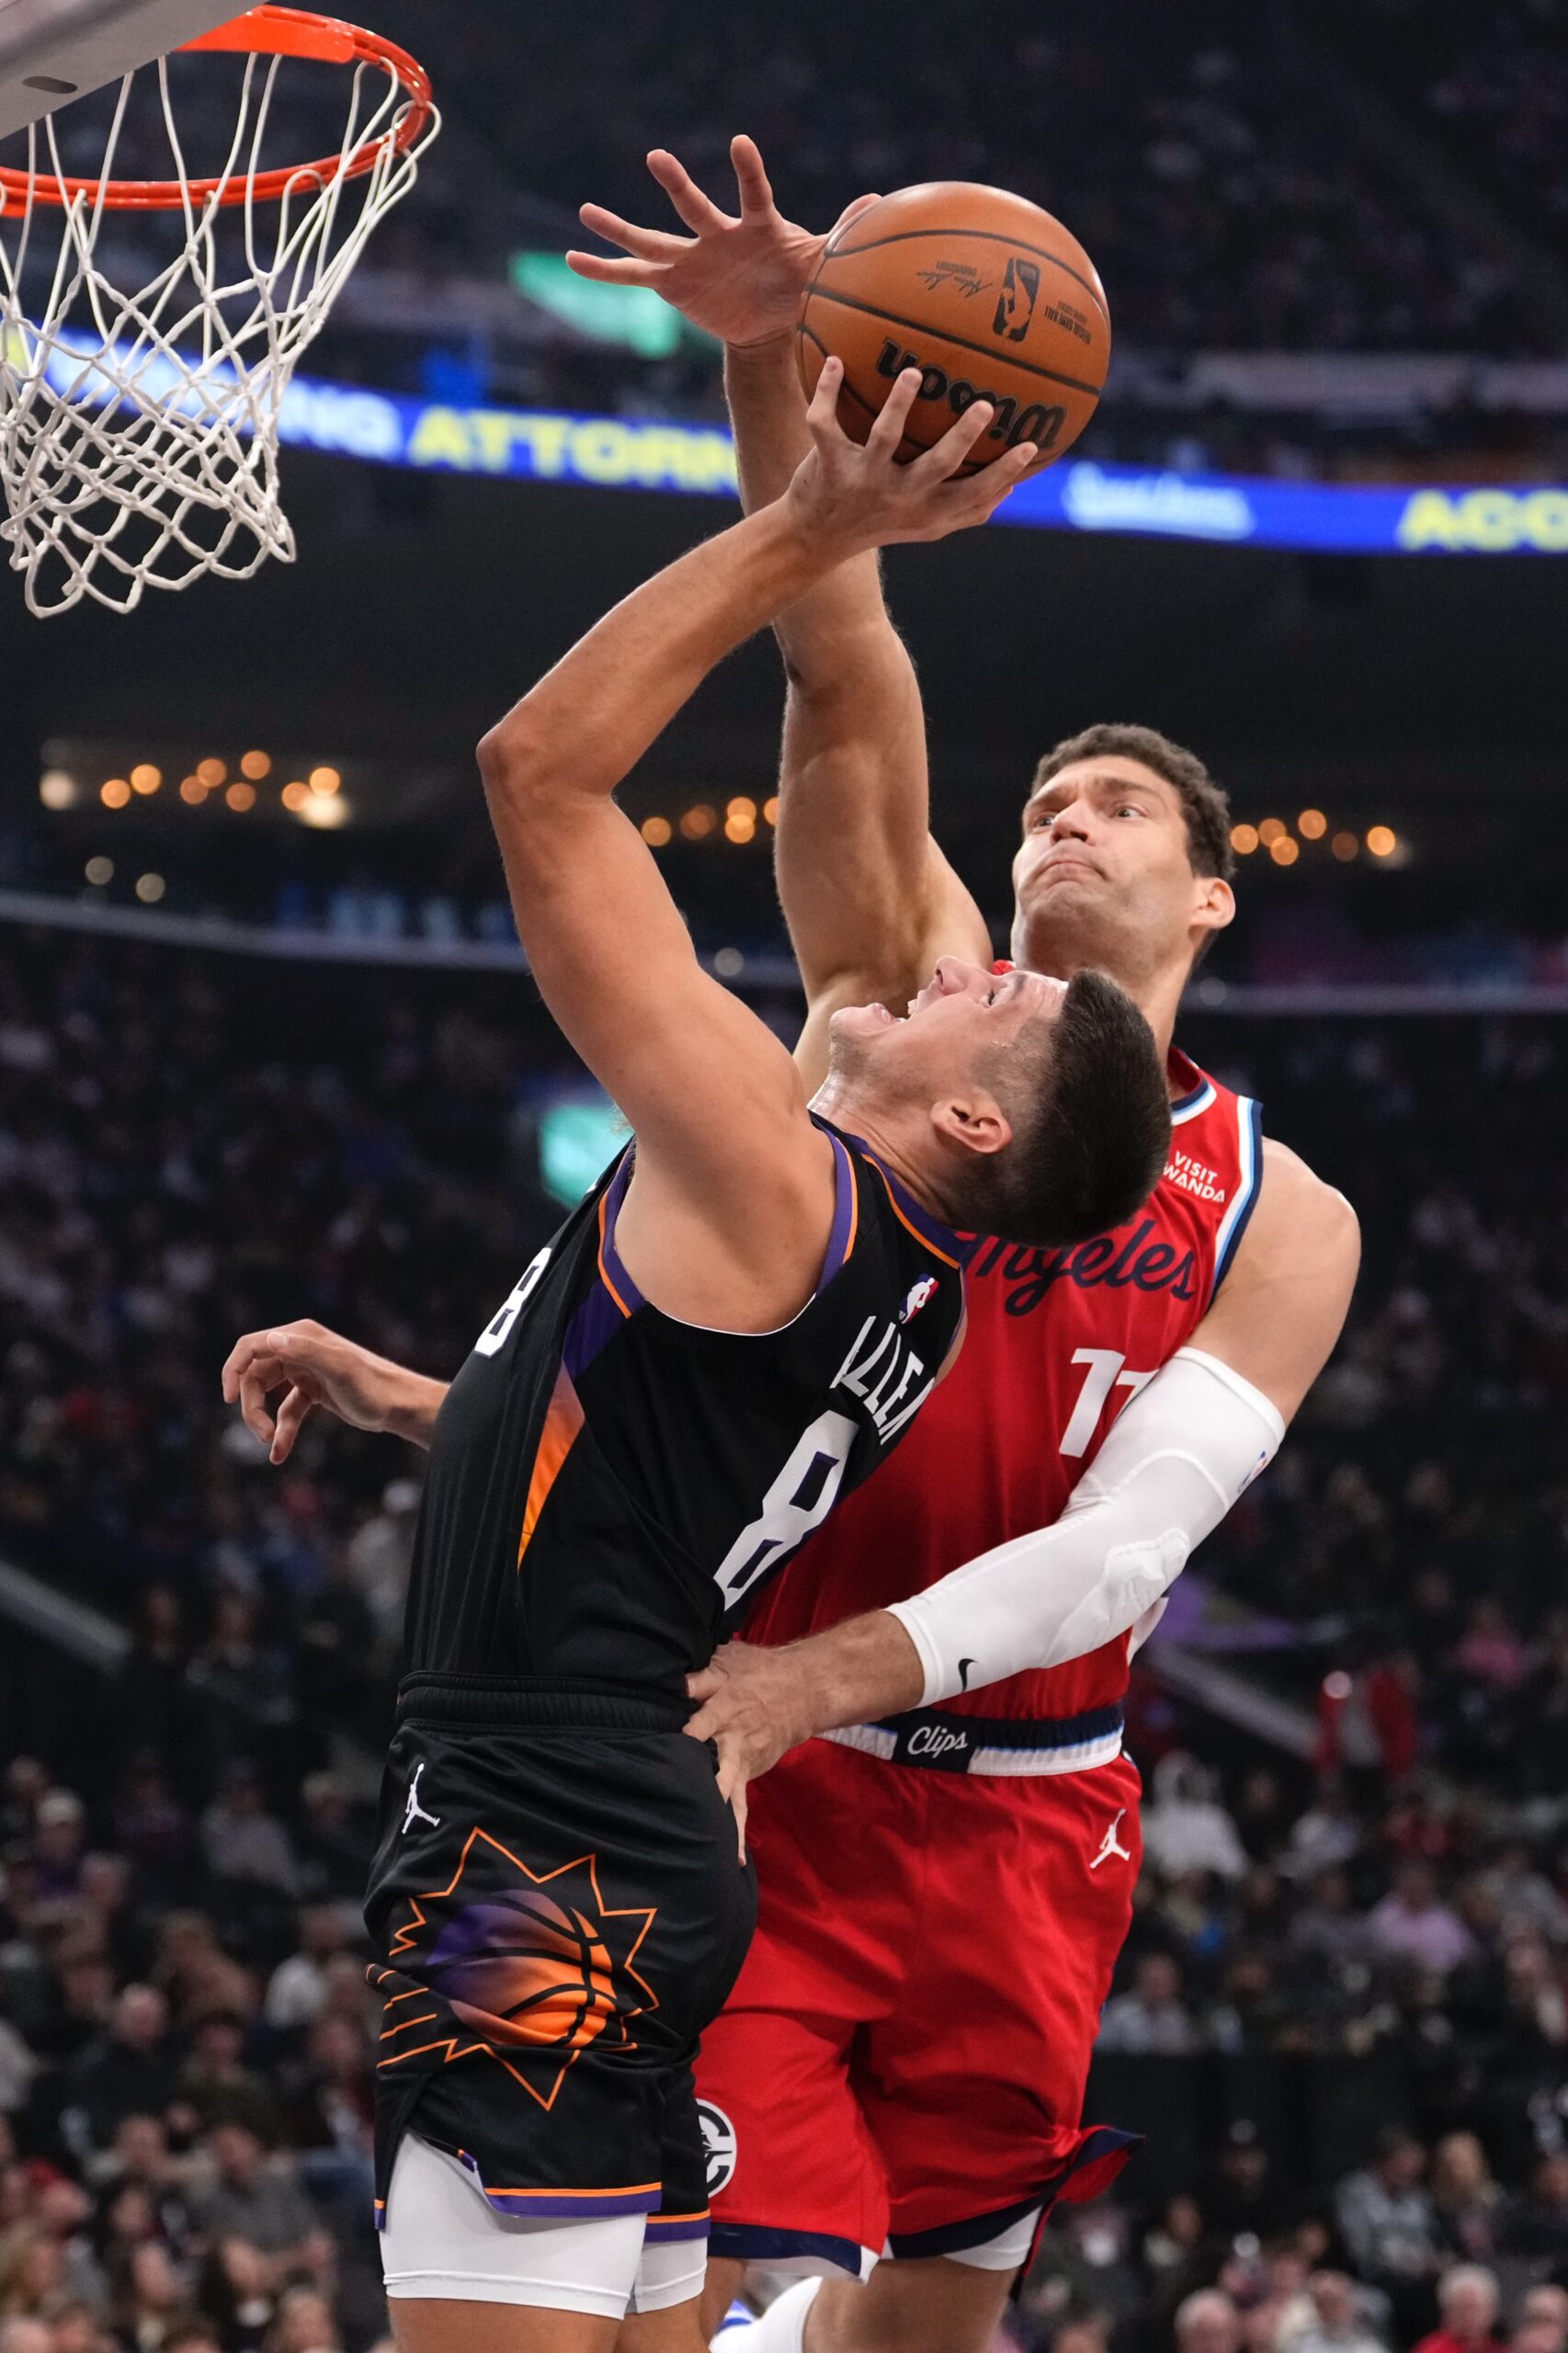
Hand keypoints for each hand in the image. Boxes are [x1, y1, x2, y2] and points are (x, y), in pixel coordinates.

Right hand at [221, 1319, 421, 1464]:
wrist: (400, 1406)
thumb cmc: (373, 1387)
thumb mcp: (339, 1369)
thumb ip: (305, 1352)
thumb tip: (270, 1340)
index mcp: (302, 1336)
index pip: (251, 1346)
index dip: (233, 1369)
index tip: (226, 1398)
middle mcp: (300, 1349)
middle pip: (255, 1375)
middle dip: (251, 1405)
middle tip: (260, 1433)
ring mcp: (306, 1371)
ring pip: (267, 1395)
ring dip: (263, 1420)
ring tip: (269, 1444)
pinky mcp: (313, 1392)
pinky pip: (286, 1411)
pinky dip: (281, 1431)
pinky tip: (278, 1454)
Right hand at [567, 134, 876, 348]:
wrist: (769, 320)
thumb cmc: (796, 283)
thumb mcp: (820, 263)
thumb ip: (840, 234)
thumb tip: (877, 202)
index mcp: (754, 228)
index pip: (753, 194)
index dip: (749, 171)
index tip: (740, 143)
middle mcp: (716, 237)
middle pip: (693, 208)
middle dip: (677, 185)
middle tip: (656, 157)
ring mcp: (689, 258)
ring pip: (651, 239)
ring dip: (620, 228)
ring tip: (586, 210)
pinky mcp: (671, 283)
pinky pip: (632, 276)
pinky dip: (604, 270)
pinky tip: (574, 259)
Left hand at [684, 1639, 820, 1859]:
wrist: (802, 1693)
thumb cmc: (758, 1673)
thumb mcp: (730, 1662)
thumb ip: (702, 1676)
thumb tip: (675, 1683)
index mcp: (727, 1709)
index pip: (707, 1722)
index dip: (695, 1730)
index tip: (683, 1739)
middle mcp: (735, 1740)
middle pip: (722, 1766)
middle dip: (710, 1785)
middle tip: (695, 1803)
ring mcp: (744, 1761)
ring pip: (731, 1793)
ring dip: (722, 1817)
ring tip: (714, 1847)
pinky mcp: (748, 1774)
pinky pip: (741, 1804)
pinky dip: (738, 1830)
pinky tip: (735, 1859)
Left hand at [785, 357, 1038, 556]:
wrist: (814, 538)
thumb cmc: (879, 523)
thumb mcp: (924, 526)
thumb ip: (966, 512)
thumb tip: (1012, 488)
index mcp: (927, 511)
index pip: (973, 495)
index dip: (1003, 473)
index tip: (1030, 445)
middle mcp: (899, 497)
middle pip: (937, 466)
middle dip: (962, 437)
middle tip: (983, 405)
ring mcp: (863, 481)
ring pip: (884, 439)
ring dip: (899, 404)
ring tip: (915, 374)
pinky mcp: (828, 466)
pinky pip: (824, 424)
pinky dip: (826, 392)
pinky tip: (834, 361)